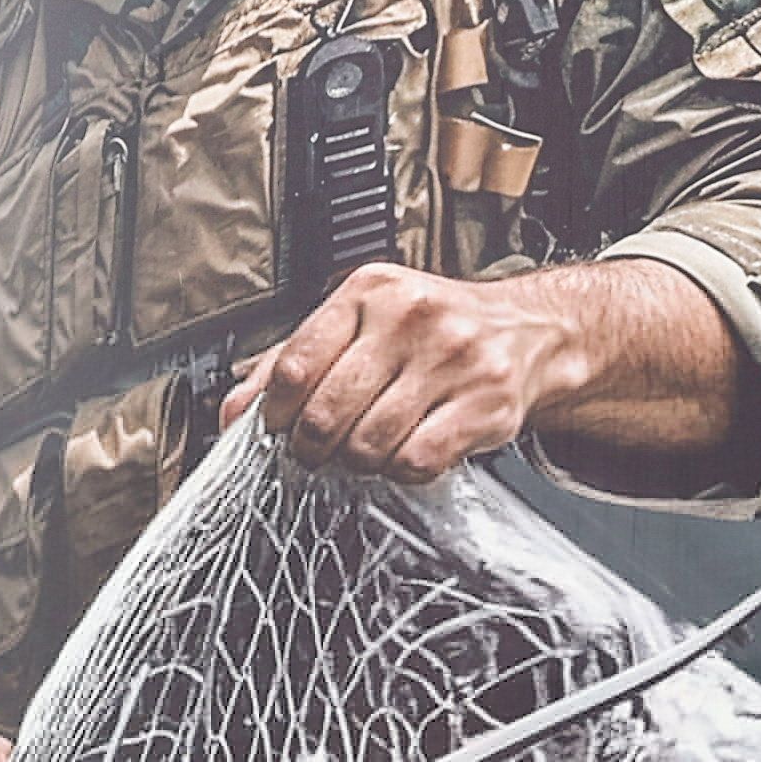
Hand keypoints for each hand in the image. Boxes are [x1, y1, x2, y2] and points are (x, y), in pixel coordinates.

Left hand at [228, 264, 579, 485]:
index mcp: (370, 291)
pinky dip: (401, 471)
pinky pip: (417, 459)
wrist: (526, 332)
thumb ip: (293, 361)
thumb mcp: (362, 324)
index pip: (296, 363)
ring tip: (363, 451)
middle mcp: (412, 317)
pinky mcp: (484, 403)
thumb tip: (234, 412)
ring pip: (370, 441)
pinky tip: (403, 455)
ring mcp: (453, 360)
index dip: (275, 411)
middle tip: (317, 452)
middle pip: (327, 410)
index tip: (276, 430)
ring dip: (357, 461)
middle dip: (312, 446)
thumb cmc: (435, 330)